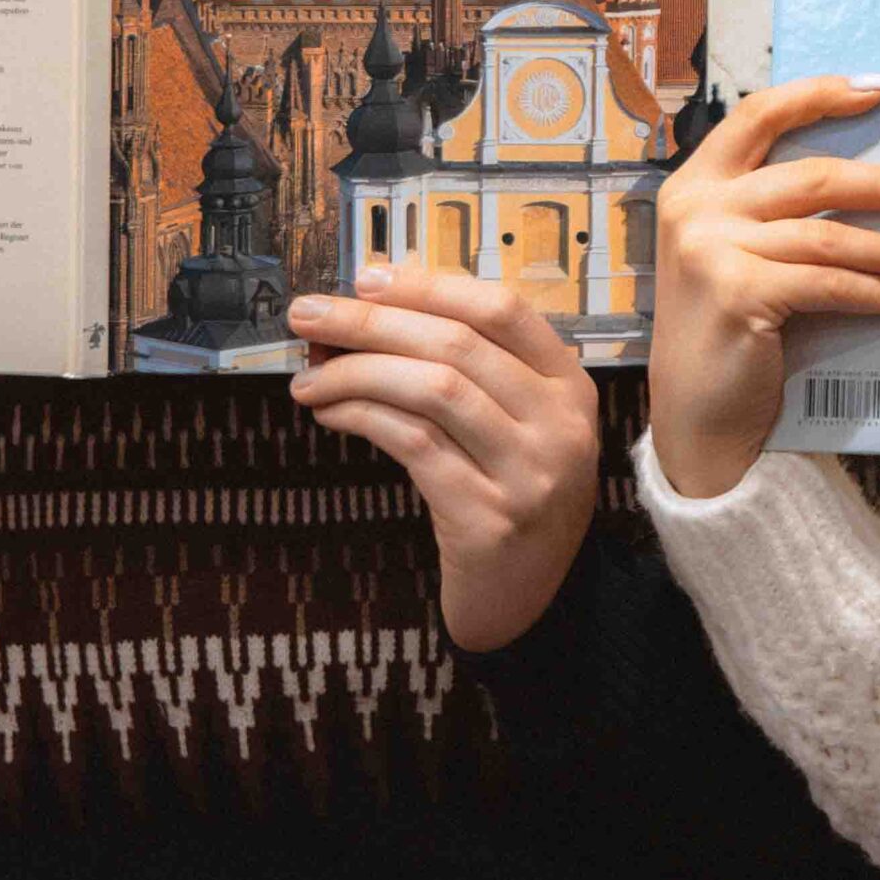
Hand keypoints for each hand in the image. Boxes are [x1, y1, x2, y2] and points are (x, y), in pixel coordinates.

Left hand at [288, 267, 602, 653]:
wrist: (526, 600)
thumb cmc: (506, 495)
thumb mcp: (512, 424)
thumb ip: (469, 369)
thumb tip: (370, 306)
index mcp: (570, 386)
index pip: (501, 309)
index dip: (428, 285)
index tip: (365, 279)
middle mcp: (560, 424)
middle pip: (458, 344)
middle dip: (371, 322)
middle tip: (309, 314)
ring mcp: (529, 473)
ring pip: (433, 389)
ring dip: (356, 372)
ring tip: (309, 376)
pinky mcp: (487, 517)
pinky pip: (413, 444)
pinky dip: (362, 417)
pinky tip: (330, 413)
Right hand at [648, 74, 879, 502]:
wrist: (694, 420)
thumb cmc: (730, 334)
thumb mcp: (741, 254)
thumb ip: (780, 213)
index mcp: (696, 184)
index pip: (759, 114)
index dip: (822, 95)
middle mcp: (696, 208)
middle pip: (814, 177)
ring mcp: (710, 250)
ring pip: (831, 236)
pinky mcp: (737, 294)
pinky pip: (831, 285)